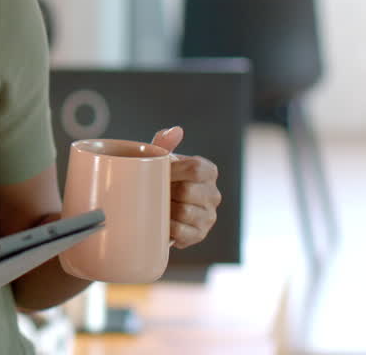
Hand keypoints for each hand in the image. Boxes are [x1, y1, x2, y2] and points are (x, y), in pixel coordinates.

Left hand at [151, 126, 220, 247]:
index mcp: (208, 171)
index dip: (173, 171)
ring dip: (165, 209)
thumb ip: (164, 143)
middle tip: (152, 192)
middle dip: (166, 192)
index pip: (196, 168)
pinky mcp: (199, 235)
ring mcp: (209, 216)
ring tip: (157, 206)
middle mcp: (213, 194)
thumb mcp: (161, 161)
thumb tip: (176, 130)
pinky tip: (161, 221)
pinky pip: (181, 231)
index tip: (157, 174)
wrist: (155, 210)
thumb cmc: (160, 180)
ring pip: (185, 212)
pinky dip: (167, 227)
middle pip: (187, 191)